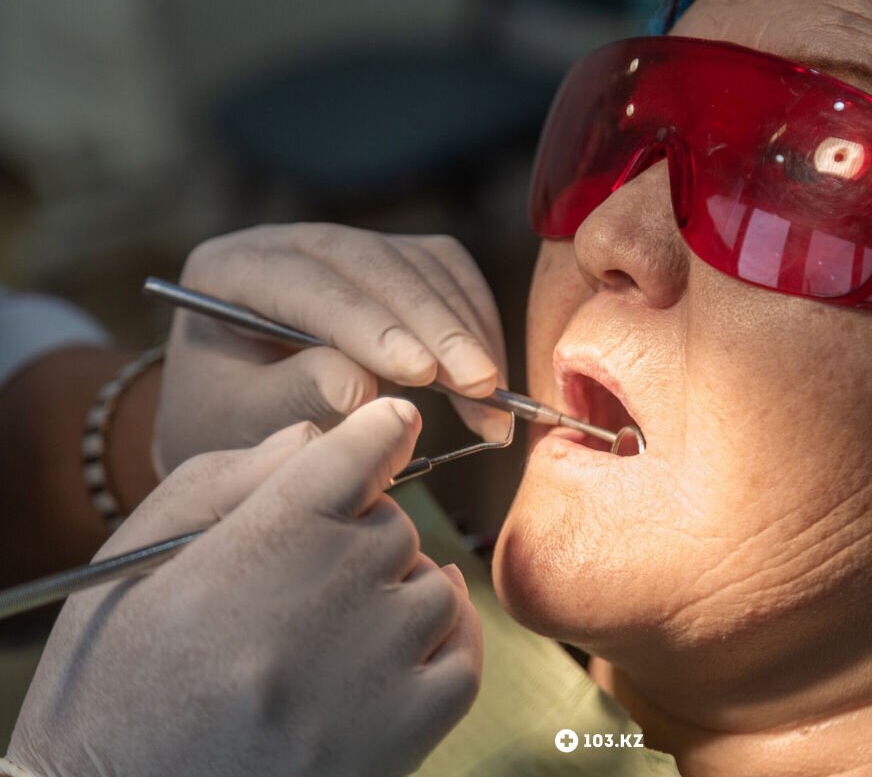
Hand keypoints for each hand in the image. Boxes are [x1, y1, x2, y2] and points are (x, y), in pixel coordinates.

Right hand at [8, 399, 481, 776]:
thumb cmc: (116, 674)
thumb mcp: (139, 555)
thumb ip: (229, 478)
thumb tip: (317, 436)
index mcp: (265, 541)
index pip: (357, 453)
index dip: (380, 432)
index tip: (392, 427)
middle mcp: (330, 597)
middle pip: (392, 524)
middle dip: (358, 537)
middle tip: (304, 583)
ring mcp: (375, 669)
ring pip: (431, 587)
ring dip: (394, 596)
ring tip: (332, 633)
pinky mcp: (403, 736)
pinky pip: (463, 659)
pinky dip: (445, 641)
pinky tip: (406, 644)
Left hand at [154, 223, 508, 473]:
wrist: (238, 417)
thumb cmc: (231, 423)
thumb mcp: (244, 421)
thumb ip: (294, 396)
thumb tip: (360, 386)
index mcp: (230, 270)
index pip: (309, 283)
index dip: (370, 325)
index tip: (419, 373)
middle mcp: (290, 243)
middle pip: (374, 263)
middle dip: (436, 325)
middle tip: (480, 385)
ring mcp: (346, 247)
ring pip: (422, 264)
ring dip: (466, 330)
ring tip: (492, 398)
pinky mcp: (392, 261)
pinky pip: (449, 274)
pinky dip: (477, 323)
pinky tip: (490, 379)